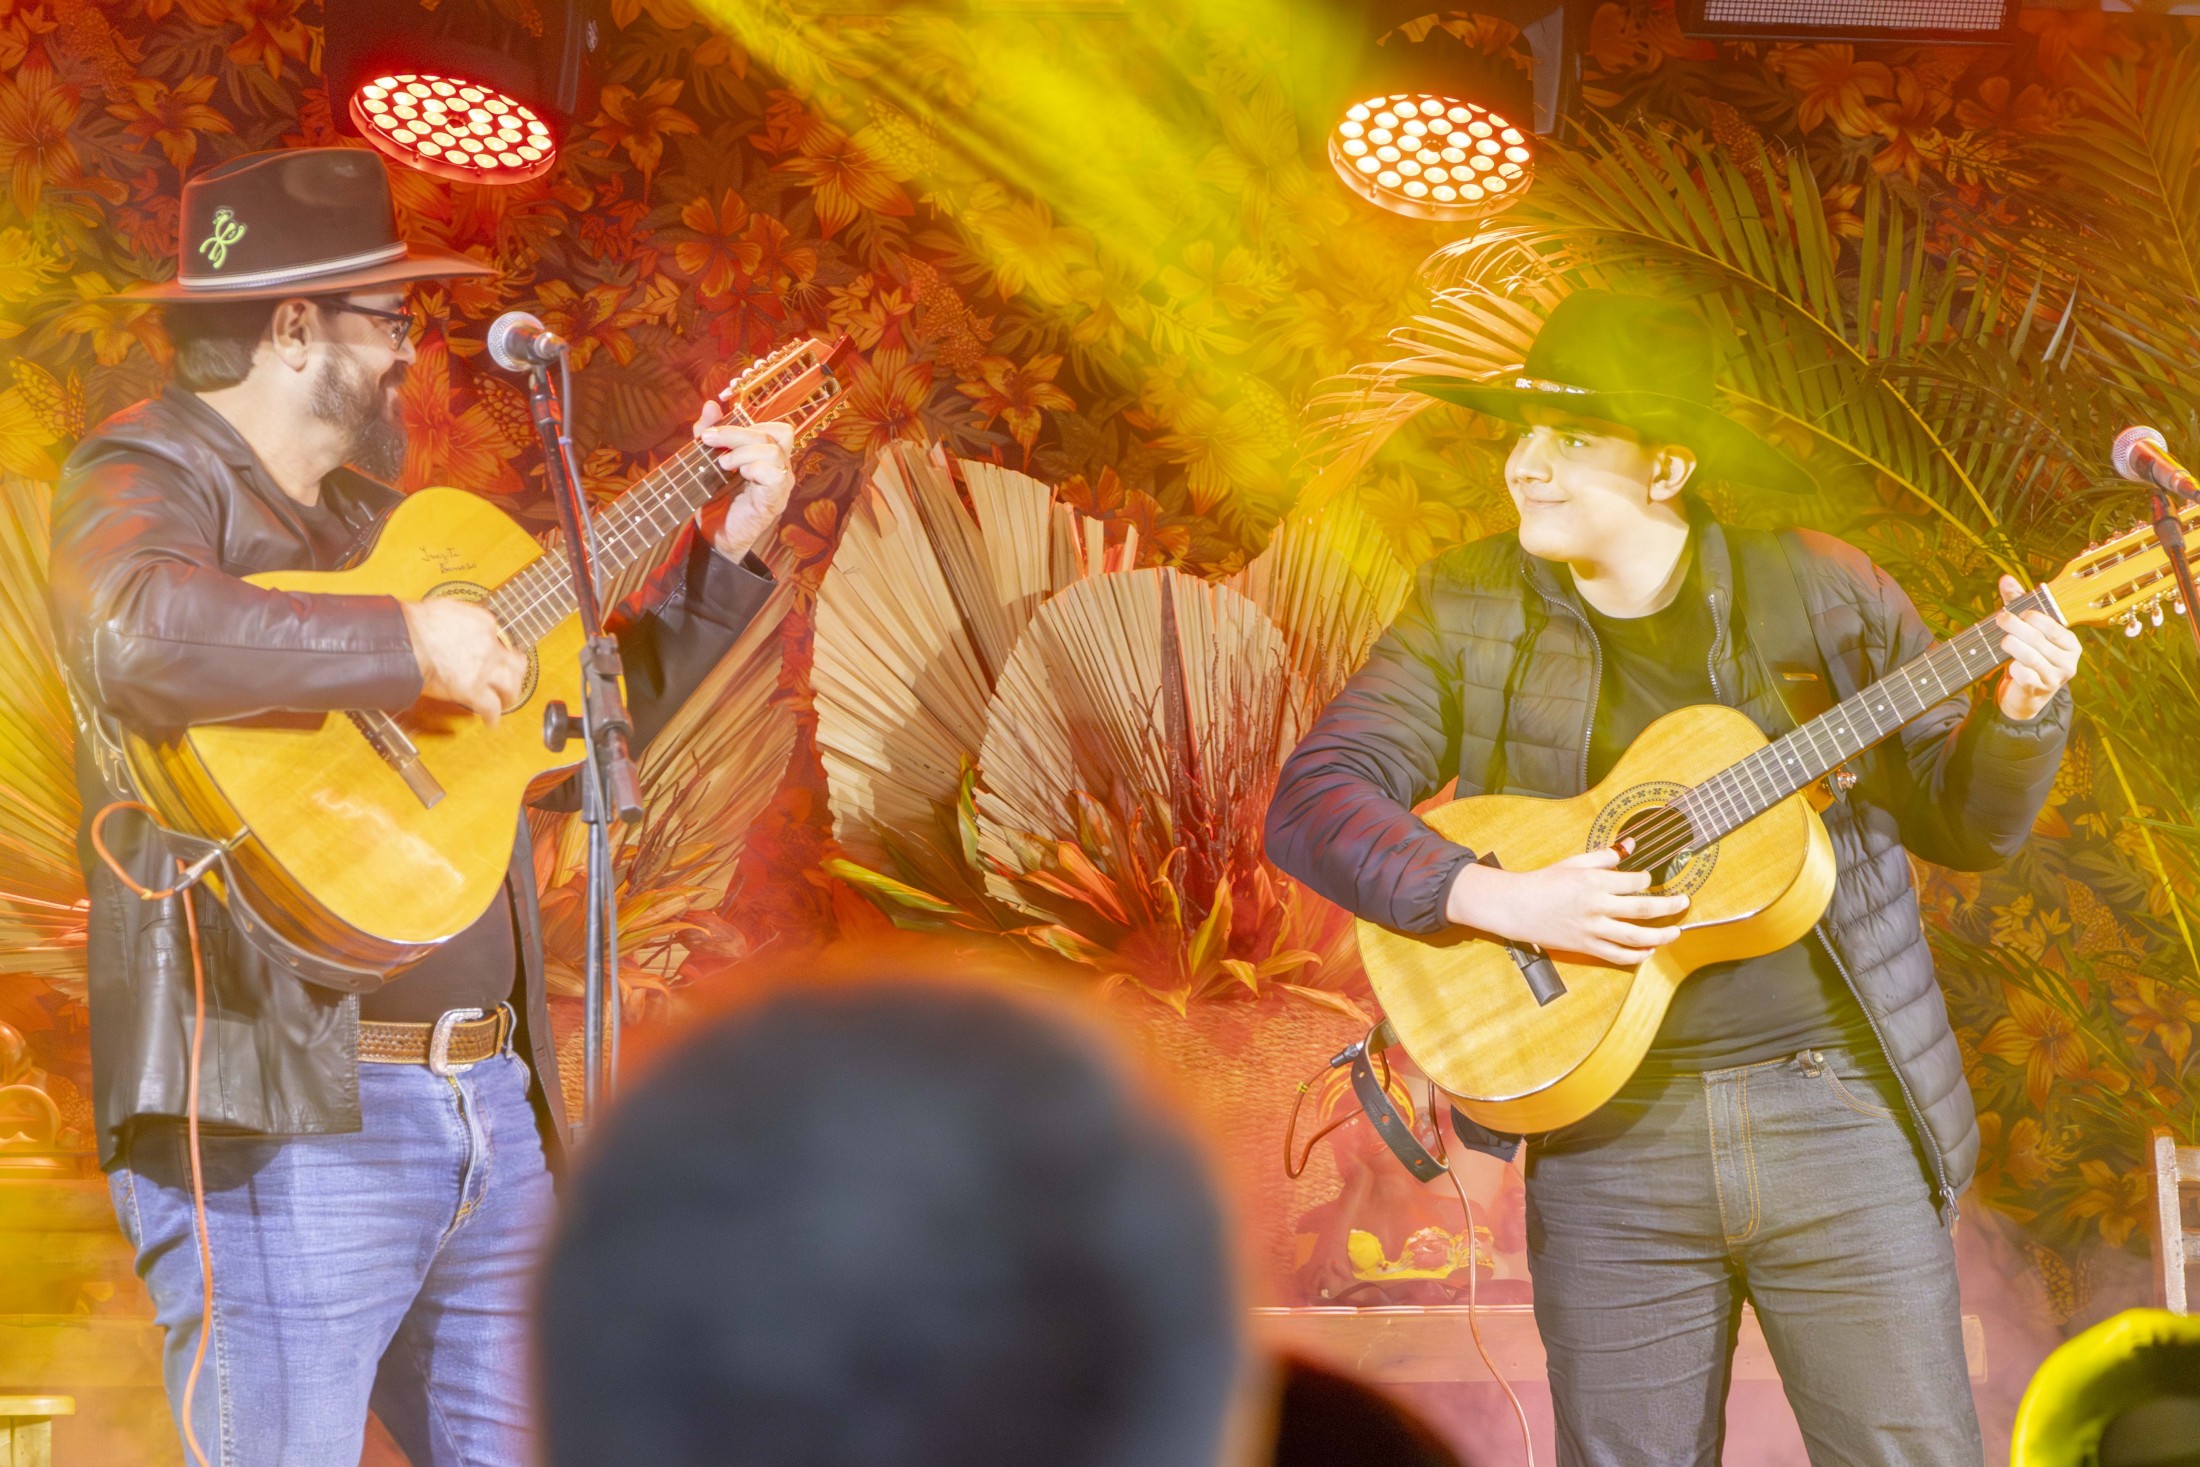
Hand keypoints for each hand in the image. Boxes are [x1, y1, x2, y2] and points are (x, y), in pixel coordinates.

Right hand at [401, 597, 525, 724]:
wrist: (403, 639)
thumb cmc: (414, 623)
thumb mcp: (446, 608)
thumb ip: (461, 618)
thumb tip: (458, 623)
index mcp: (484, 624)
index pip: (500, 639)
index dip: (498, 651)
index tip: (496, 657)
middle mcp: (489, 646)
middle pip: (515, 664)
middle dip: (516, 675)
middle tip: (513, 681)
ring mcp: (483, 669)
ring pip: (510, 687)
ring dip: (510, 697)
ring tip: (505, 703)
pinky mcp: (472, 690)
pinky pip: (491, 707)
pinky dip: (492, 717)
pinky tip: (491, 722)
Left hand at [693, 396, 795, 562]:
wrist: (712, 538)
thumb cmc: (714, 501)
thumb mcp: (705, 460)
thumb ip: (709, 433)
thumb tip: (711, 404)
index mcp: (769, 457)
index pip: (774, 427)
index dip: (746, 422)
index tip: (712, 431)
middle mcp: (780, 468)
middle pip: (777, 433)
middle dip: (738, 431)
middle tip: (708, 440)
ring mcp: (781, 485)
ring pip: (774, 451)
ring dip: (742, 451)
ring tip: (722, 464)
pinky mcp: (774, 501)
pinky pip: (775, 475)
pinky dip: (753, 468)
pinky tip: (737, 475)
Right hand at [1444, 846, 1689, 966]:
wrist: (1517, 907)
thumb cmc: (1544, 882)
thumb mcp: (1574, 862)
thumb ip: (1604, 856)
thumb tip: (1631, 845)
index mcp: (1594, 881)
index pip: (1635, 881)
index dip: (1648, 880)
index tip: (1651, 880)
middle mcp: (1597, 906)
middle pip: (1643, 909)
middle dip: (1669, 906)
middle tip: (1684, 903)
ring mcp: (1592, 929)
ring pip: (1636, 936)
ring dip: (1661, 936)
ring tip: (1676, 932)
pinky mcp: (1586, 946)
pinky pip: (1618, 955)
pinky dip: (1637, 956)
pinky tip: (1648, 952)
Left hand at [1993, 574, 2081, 721]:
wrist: (2025, 695)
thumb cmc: (2028, 655)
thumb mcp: (2026, 630)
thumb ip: (2018, 603)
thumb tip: (2005, 578)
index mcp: (2070, 644)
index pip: (2053, 626)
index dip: (2034, 617)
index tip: (2016, 611)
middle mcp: (2068, 661)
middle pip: (2038, 639)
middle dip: (2016, 627)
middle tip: (2000, 619)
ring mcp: (2055, 678)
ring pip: (2030, 656)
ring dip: (2012, 646)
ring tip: (2003, 641)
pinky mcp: (2039, 690)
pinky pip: (2024, 675)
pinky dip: (2013, 668)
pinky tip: (2009, 665)